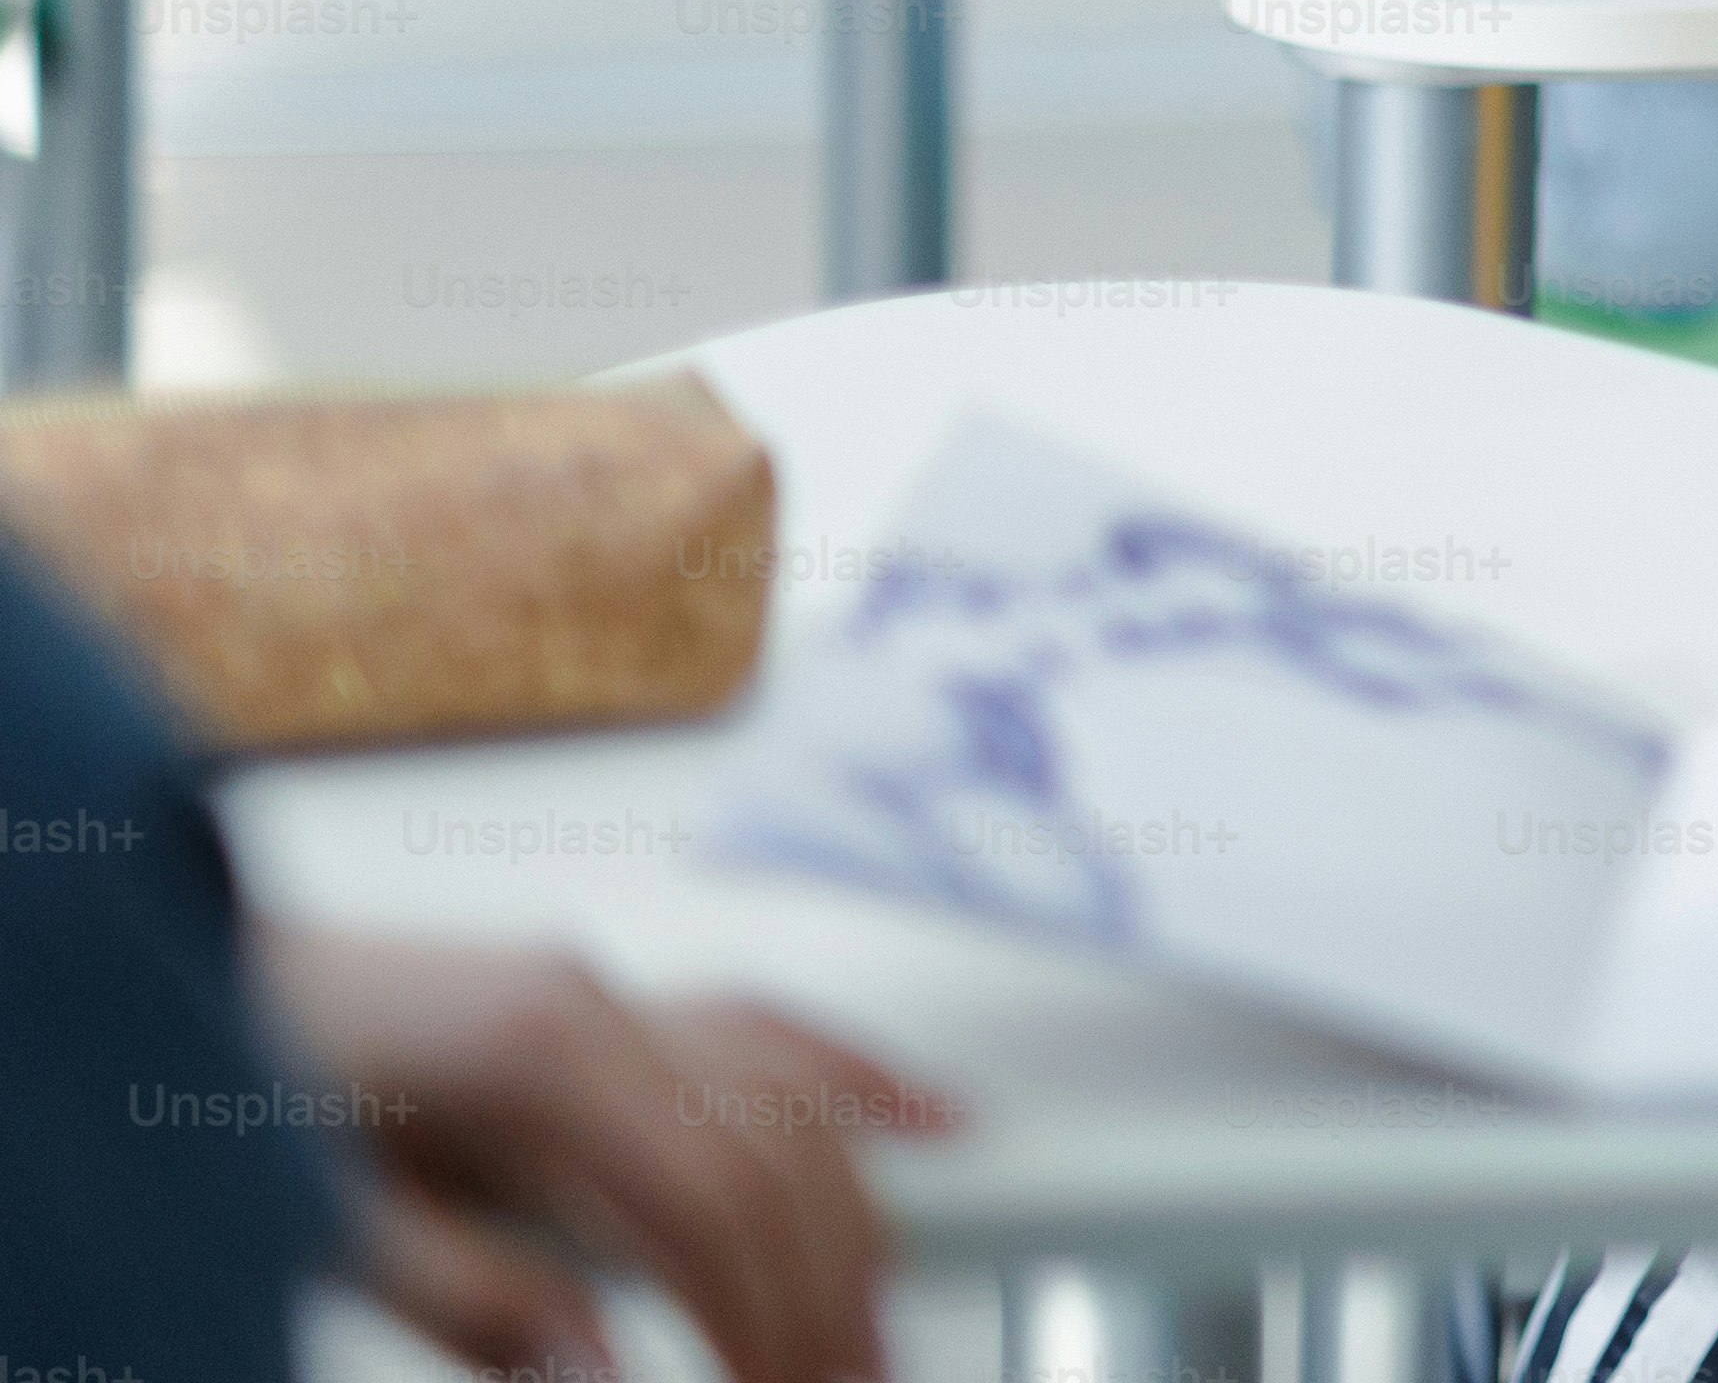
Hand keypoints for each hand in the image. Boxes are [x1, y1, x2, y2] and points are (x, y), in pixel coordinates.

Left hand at [258, 924, 950, 1382]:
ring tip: (885, 1313)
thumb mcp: (326, 1221)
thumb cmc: (235, 1092)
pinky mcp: (605, 1002)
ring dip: (857, 1209)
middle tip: (855, 1378)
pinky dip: (853, 1078)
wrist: (184, 982)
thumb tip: (610, 1367)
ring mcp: (613, 993)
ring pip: (796, 1089)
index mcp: (539, 1057)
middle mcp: (604, 1006)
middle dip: (832, 1281)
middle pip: (781, 1149)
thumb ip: (474, 1296)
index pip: (716, 1200)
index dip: (767, 1314)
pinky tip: (924, 1122)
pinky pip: (763, 1027)